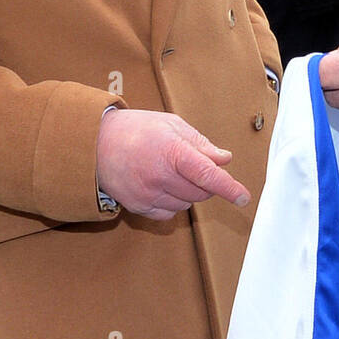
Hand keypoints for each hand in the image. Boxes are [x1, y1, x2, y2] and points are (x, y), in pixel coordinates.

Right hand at [96, 109, 250, 219]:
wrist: (95, 143)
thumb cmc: (135, 129)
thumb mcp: (171, 125)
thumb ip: (200, 144)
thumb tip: (224, 160)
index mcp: (171, 151)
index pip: (208, 175)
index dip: (229, 188)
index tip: (244, 198)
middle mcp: (160, 176)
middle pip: (201, 192)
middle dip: (205, 182)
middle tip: (190, 166)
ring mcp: (148, 194)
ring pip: (186, 204)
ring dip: (188, 193)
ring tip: (169, 172)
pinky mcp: (139, 207)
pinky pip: (169, 214)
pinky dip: (172, 202)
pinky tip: (160, 185)